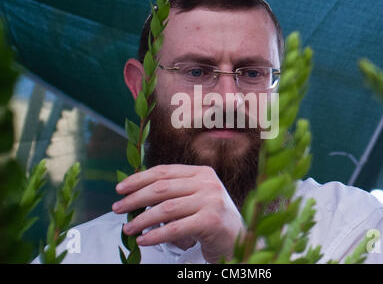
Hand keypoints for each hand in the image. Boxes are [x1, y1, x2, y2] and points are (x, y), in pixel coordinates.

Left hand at [112, 164, 244, 262]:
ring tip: (127, 229)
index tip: (120, 189)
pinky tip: (143, 240)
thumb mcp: (195, 197)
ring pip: (166, 209)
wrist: (236, 237)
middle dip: (135, 199)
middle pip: (162, 188)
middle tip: (117, 208)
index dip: (139, 179)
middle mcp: (207, 183)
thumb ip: (174, 191)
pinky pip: (175, 229)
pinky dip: (155, 235)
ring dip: (142, 220)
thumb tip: (135, 193)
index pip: (164, 171)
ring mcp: (211, 201)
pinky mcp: (211, 221)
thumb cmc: (210, 217)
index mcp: (201, 172)